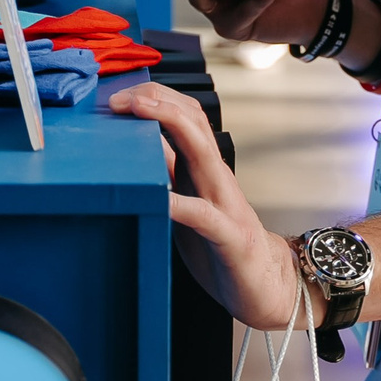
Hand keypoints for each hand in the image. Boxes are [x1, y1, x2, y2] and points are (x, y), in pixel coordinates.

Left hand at [109, 82, 310, 329]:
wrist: (264, 283)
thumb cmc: (218, 240)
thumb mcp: (187, 200)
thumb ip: (168, 173)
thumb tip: (134, 143)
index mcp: (203, 168)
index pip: (184, 114)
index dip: (152, 97)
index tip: (115, 97)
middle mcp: (215, 176)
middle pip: (192, 120)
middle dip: (155, 99)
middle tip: (116, 99)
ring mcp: (225, 204)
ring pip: (203, 150)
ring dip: (170, 123)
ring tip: (136, 112)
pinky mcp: (230, 237)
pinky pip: (204, 216)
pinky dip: (180, 204)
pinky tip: (158, 199)